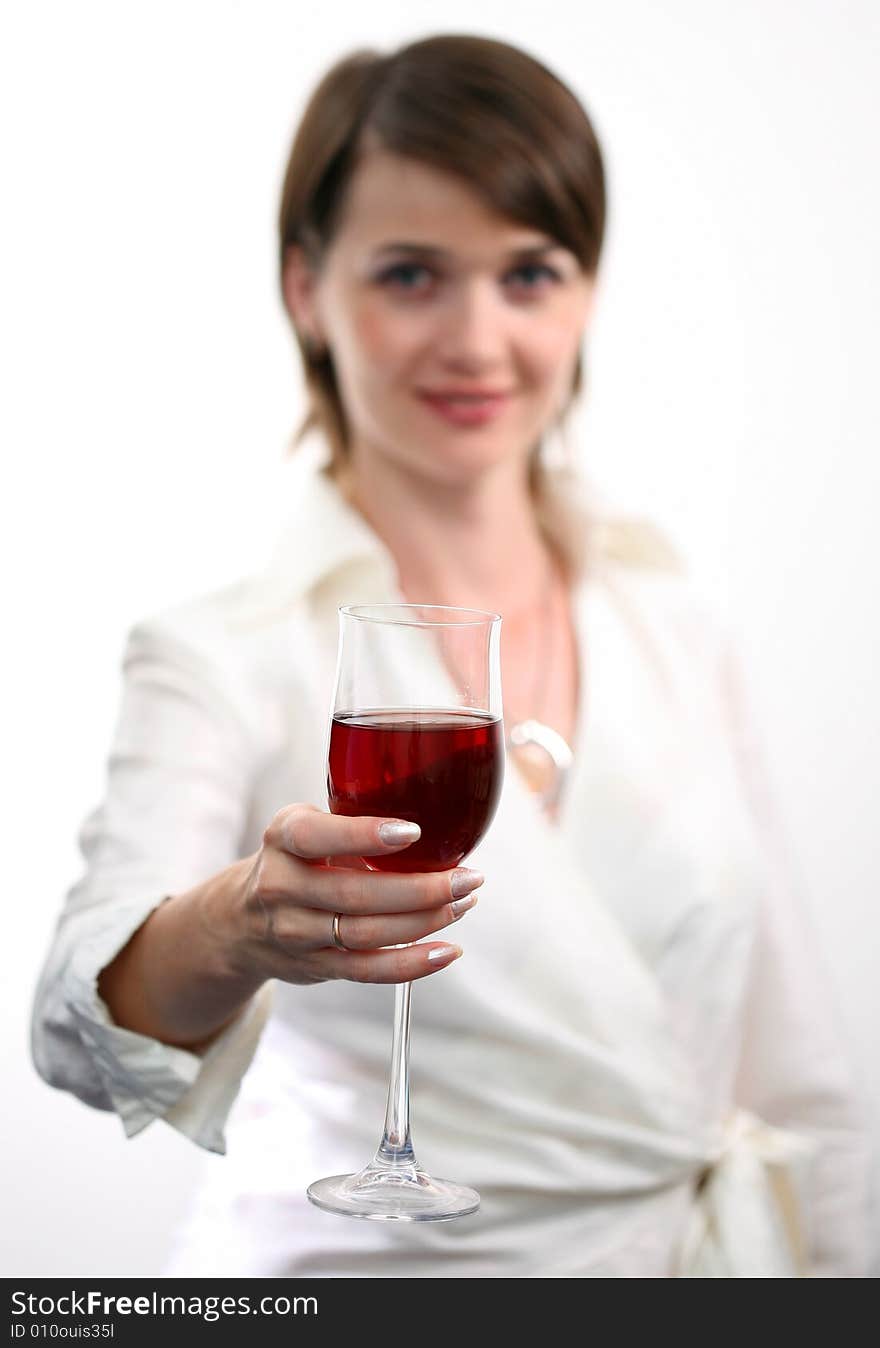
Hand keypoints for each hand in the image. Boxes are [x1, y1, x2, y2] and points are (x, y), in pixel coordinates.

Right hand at [224, 803, 483, 985]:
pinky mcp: (315, 967)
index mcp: (283, 838)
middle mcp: (282, 887)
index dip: (364, 835)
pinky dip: (412, 964)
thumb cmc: (295, 859)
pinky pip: (368, 971)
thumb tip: (437, 808)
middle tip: (468, 878)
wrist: (242, 920)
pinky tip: (447, 951)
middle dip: (422, 888)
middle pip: (356, 894)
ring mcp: (296, 933)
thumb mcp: (305, 826)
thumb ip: (351, 819)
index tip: (413, 832)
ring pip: (367, 934)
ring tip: (465, 903)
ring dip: (426, 921)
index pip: (316, 836)